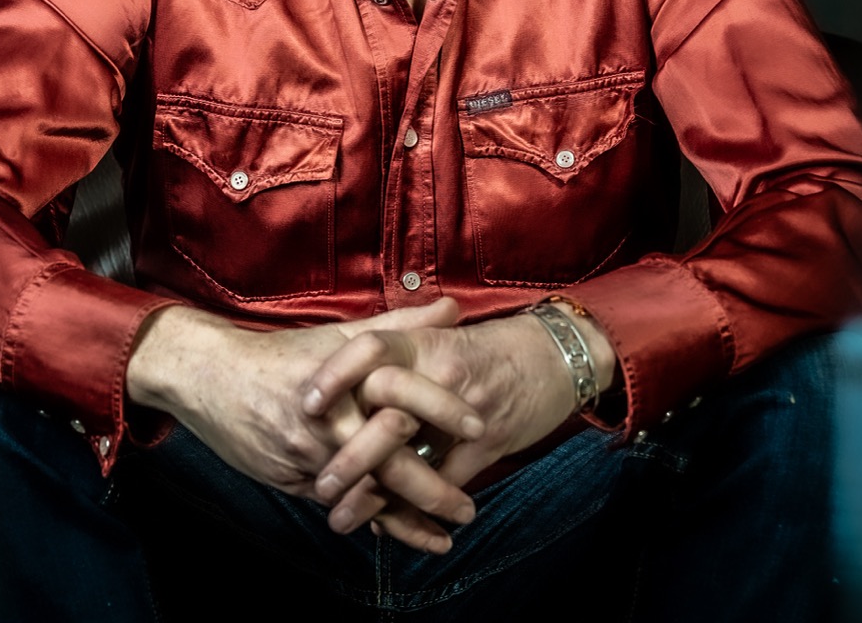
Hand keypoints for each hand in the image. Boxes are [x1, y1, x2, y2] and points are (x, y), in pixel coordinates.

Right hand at [125, 298, 484, 551]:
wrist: (212, 377)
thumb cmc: (284, 353)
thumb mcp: (341, 334)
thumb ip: (400, 325)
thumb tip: (452, 308)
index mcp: (349, 377)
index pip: (406, 394)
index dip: (445, 410)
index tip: (478, 428)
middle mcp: (331, 419)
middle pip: (391, 461)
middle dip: (433, 489)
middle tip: (468, 509)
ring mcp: (310, 454)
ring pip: (366, 494)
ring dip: (406, 519)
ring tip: (443, 536)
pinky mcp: (293, 479)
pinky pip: (339, 505)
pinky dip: (369, 520)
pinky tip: (396, 534)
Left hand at [303, 306, 616, 536]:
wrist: (554, 355)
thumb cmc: (492, 346)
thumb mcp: (442, 336)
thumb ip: (399, 342)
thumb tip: (345, 361)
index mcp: (424, 342)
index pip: (369, 348)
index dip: (335, 374)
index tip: (306, 403)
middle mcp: (441, 374)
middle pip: (385, 414)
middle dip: (349, 455)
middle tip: (319, 485)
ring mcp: (465, 413)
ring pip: (413, 460)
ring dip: (375, 494)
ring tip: (341, 517)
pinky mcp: (487, 445)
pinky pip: (446, 483)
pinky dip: (416, 508)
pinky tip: (389, 525)